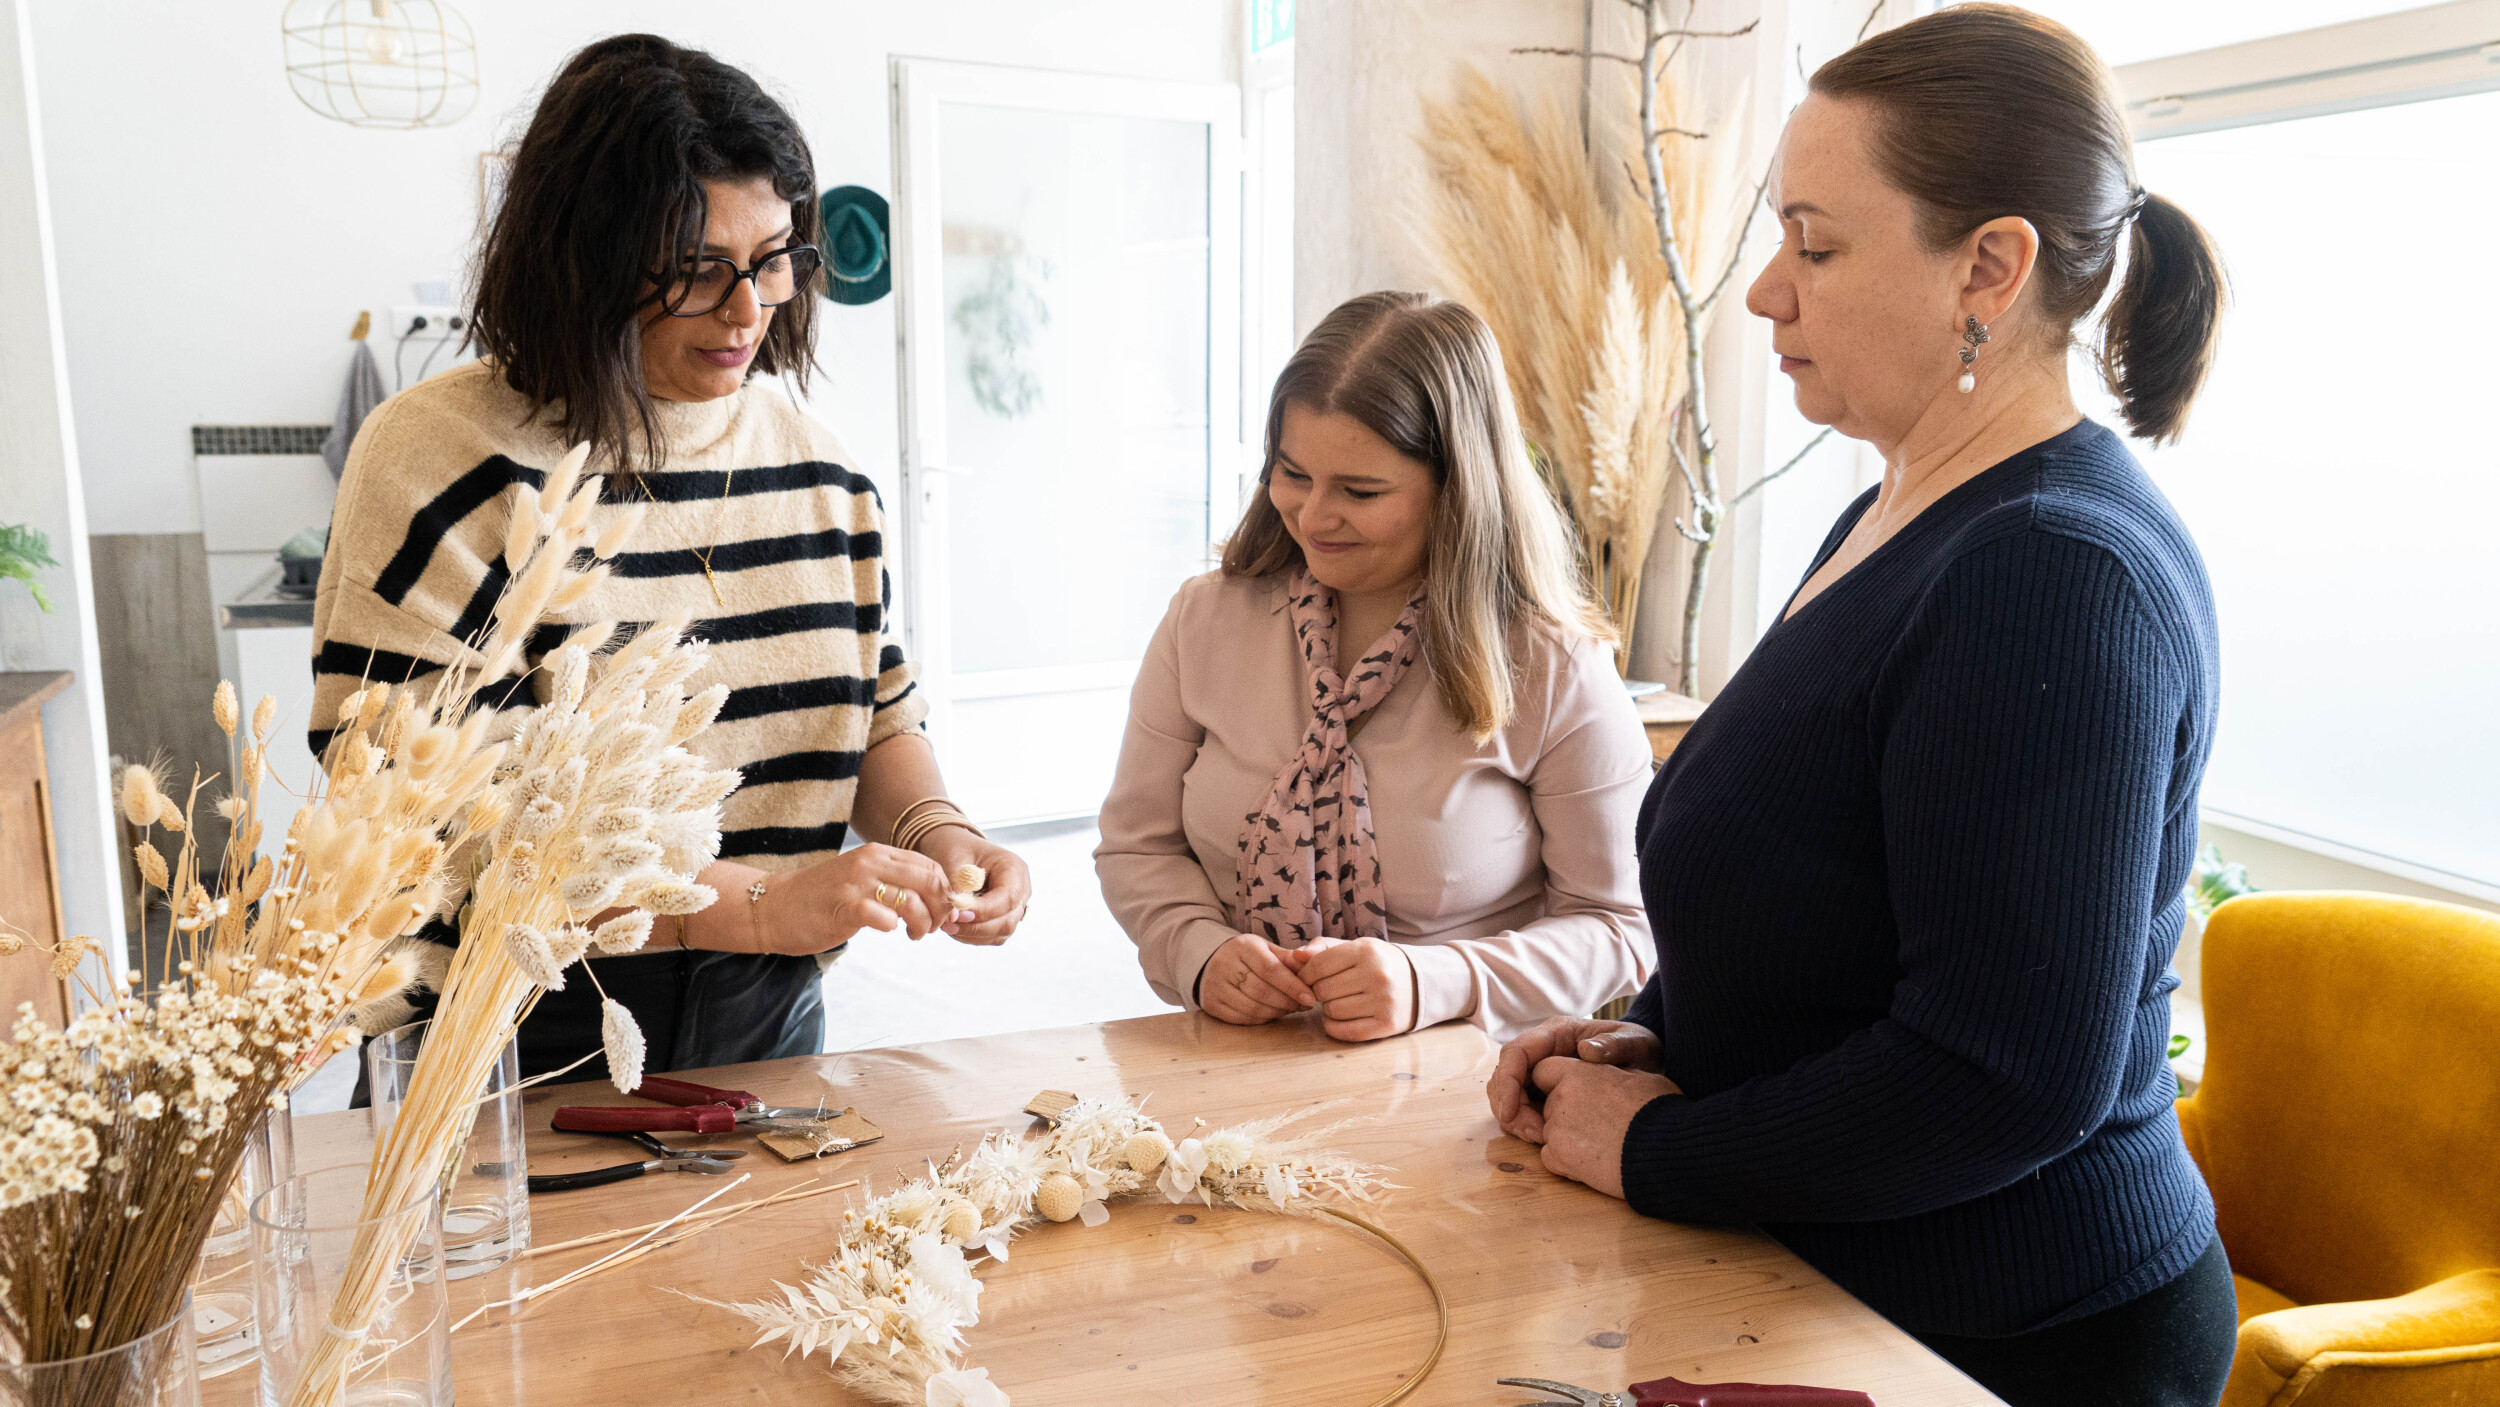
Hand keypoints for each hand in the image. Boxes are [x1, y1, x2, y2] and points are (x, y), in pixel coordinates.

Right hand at [753, 844, 956, 952]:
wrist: (775, 907)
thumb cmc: (823, 898)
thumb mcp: (862, 878)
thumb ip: (894, 881)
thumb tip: (935, 897)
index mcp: (878, 852)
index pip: (930, 866)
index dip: (945, 892)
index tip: (942, 912)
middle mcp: (870, 862)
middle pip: (929, 882)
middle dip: (941, 909)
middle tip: (933, 926)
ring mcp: (856, 884)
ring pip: (913, 901)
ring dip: (923, 924)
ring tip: (914, 934)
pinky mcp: (844, 909)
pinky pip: (884, 917)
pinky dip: (894, 927)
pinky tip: (888, 931)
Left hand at [915, 828, 1031, 946]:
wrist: (955, 849)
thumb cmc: (957, 848)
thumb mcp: (954, 860)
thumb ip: (957, 887)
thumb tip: (954, 915)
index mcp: (1014, 868)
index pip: (1007, 898)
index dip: (984, 911)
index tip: (959, 914)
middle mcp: (1020, 889)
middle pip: (1007, 920)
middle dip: (977, 927)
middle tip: (948, 924)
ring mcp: (1014, 906)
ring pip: (1001, 932)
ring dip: (973, 934)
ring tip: (948, 926)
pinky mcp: (1002, 918)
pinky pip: (992, 936)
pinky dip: (973, 936)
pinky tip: (955, 928)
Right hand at [1197, 934, 1317, 1025]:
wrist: (1212, 962)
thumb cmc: (1248, 957)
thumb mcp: (1267, 949)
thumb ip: (1289, 959)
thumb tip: (1312, 964)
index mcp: (1243, 947)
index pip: (1271, 969)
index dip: (1292, 986)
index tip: (1310, 998)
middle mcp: (1225, 964)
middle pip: (1261, 991)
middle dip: (1287, 1002)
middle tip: (1303, 1005)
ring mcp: (1215, 985)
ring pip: (1252, 1007)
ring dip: (1276, 1012)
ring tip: (1290, 1009)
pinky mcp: (1211, 1003)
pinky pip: (1241, 1018)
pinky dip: (1261, 1019)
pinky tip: (1272, 1014)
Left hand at [1298, 936, 1415, 1042]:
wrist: (1421, 983)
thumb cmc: (1380, 963)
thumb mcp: (1356, 947)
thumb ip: (1324, 948)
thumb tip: (1296, 955)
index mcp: (1367, 951)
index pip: (1318, 965)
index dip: (1305, 974)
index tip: (1306, 979)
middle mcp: (1376, 975)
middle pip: (1322, 990)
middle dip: (1318, 992)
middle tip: (1327, 991)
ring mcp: (1384, 1001)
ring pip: (1332, 1011)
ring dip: (1327, 1010)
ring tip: (1337, 1002)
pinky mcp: (1387, 1025)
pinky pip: (1345, 1031)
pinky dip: (1334, 1027)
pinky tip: (1339, 1018)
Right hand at [1487, 1017, 1662, 1142]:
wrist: (1648, 1064)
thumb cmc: (1640, 1049)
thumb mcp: (1636, 1043)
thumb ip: (1615, 1045)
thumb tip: (1585, 1050)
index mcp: (1557, 1033)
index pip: (1516, 1052)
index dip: (1507, 1081)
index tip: (1510, 1111)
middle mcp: (1543, 1051)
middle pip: (1505, 1076)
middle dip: (1509, 1106)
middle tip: (1532, 1132)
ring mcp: (1541, 1071)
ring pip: (1509, 1094)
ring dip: (1516, 1118)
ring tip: (1540, 1137)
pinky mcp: (1545, 1091)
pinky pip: (1522, 1107)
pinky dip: (1525, 1124)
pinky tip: (1544, 1137)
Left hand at [1521, 1057, 1681, 1200]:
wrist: (1664, 1148)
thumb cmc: (1661, 1111)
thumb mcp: (1640, 1077)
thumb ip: (1611, 1075)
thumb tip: (1613, 1078)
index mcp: (1580, 1071)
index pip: (1544, 1071)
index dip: (1556, 1083)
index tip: (1576, 1095)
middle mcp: (1562, 1096)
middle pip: (1548, 1104)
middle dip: (1564, 1115)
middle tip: (1596, 1127)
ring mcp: (1557, 1127)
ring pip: (1549, 1132)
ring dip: (1567, 1139)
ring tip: (1602, 1147)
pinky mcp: (1559, 1156)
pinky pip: (1550, 1158)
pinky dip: (1566, 1162)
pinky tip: (1594, 1163)